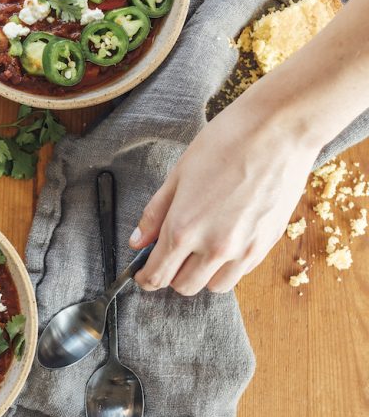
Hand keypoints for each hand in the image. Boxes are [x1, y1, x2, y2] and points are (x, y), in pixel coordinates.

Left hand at [129, 99, 316, 294]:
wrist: (279, 130)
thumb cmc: (227, 143)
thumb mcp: (179, 174)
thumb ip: (156, 213)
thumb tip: (138, 241)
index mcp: (184, 228)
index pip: (157, 275)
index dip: (146, 278)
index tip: (143, 274)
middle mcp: (213, 247)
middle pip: (184, 287)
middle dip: (171, 275)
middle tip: (172, 254)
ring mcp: (243, 250)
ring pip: (214, 286)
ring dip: (202, 275)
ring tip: (201, 249)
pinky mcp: (266, 245)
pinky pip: (240, 273)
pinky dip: (227, 266)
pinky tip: (226, 240)